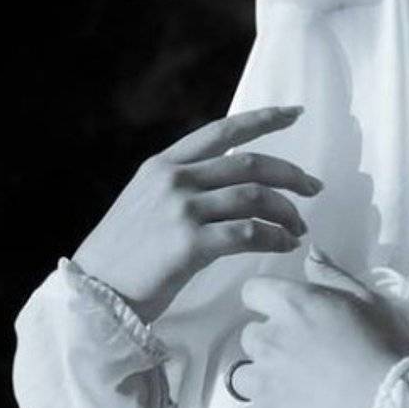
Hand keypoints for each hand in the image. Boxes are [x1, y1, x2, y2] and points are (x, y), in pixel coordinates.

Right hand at [72, 104, 322, 324]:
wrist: (94, 294)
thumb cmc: (123, 257)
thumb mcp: (145, 203)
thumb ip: (181, 187)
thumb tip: (228, 185)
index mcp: (163, 166)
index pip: (222, 131)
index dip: (264, 119)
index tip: (294, 114)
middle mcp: (174, 180)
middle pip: (251, 164)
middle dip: (291, 175)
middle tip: (314, 189)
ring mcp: (181, 210)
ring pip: (255, 198)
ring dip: (287, 213)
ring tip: (299, 229)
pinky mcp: (189, 243)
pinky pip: (249, 234)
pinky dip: (275, 238)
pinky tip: (285, 246)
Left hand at [232, 249, 408, 407]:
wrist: (391, 405)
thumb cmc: (385, 348)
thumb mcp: (367, 301)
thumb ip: (331, 276)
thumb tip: (309, 252)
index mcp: (291, 304)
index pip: (252, 292)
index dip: (268, 303)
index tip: (288, 316)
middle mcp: (269, 338)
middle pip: (249, 336)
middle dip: (270, 344)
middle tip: (303, 358)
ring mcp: (263, 381)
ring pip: (243, 376)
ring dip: (263, 381)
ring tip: (296, 392)